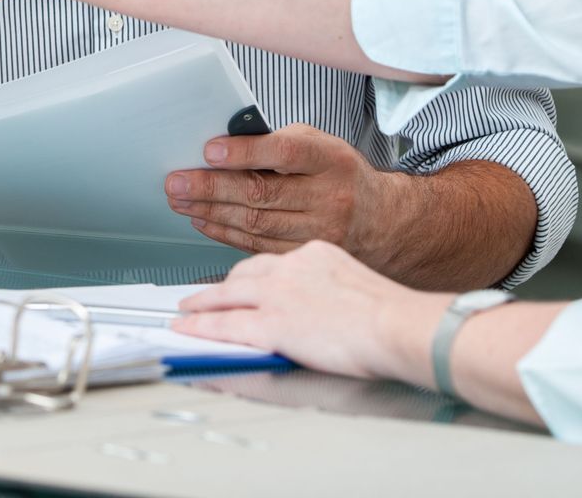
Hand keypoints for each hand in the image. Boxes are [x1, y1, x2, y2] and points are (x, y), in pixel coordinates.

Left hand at [165, 124, 404, 259]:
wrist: (379, 220)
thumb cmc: (340, 174)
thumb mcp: (320, 144)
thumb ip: (279, 142)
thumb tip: (226, 147)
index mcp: (331, 160)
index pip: (284, 154)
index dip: (244, 152)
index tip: (210, 151)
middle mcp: (327, 198)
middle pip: (261, 194)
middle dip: (211, 188)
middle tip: (177, 181)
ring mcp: (317, 232)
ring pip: (254, 223)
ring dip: (210, 211)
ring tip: (181, 200)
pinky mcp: (303, 255)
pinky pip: (256, 245)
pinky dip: (224, 232)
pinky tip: (204, 219)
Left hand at [170, 241, 446, 382]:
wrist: (395, 324)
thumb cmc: (391, 312)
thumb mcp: (359, 281)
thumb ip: (334, 286)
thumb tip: (327, 304)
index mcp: (316, 253)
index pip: (273, 259)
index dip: (252, 271)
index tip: (244, 277)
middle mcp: (292, 266)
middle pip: (245, 272)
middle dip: (221, 284)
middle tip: (203, 292)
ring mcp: (278, 295)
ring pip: (228, 294)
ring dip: (202, 302)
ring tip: (186, 308)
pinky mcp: (271, 324)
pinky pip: (225, 324)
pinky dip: (200, 325)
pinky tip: (187, 327)